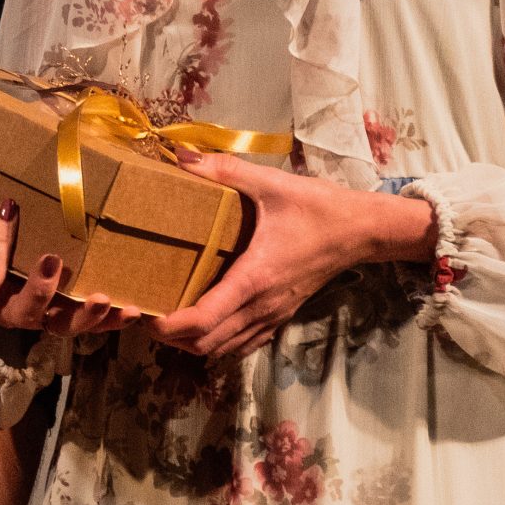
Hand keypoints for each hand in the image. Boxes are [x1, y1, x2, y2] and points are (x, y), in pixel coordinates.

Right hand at [0, 199, 128, 337]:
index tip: (6, 208)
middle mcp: (9, 312)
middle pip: (24, 311)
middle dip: (39, 288)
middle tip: (53, 260)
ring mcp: (40, 318)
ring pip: (61, 324)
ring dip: (84, 314)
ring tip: (104, 298)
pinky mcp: (65, 318)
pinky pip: (89, 325)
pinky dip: (111, 321)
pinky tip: (132, 311)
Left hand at [146, 151, 438, 358]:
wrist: (362, 230)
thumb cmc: (318, 207)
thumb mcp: (272, 184)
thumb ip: (225, 171)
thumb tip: (179, 155)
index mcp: (254, 278)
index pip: (204, 320)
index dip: (168, 325)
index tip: (142, 314)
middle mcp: (261, 306)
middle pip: (206, 344)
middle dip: (170, 337)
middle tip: (143, 312)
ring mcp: (273, 316)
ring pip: (223, 349)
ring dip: (191, 342)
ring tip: (165, 319)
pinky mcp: (280, 316)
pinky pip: (242, 344)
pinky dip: (217, 342)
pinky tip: (203, 322)